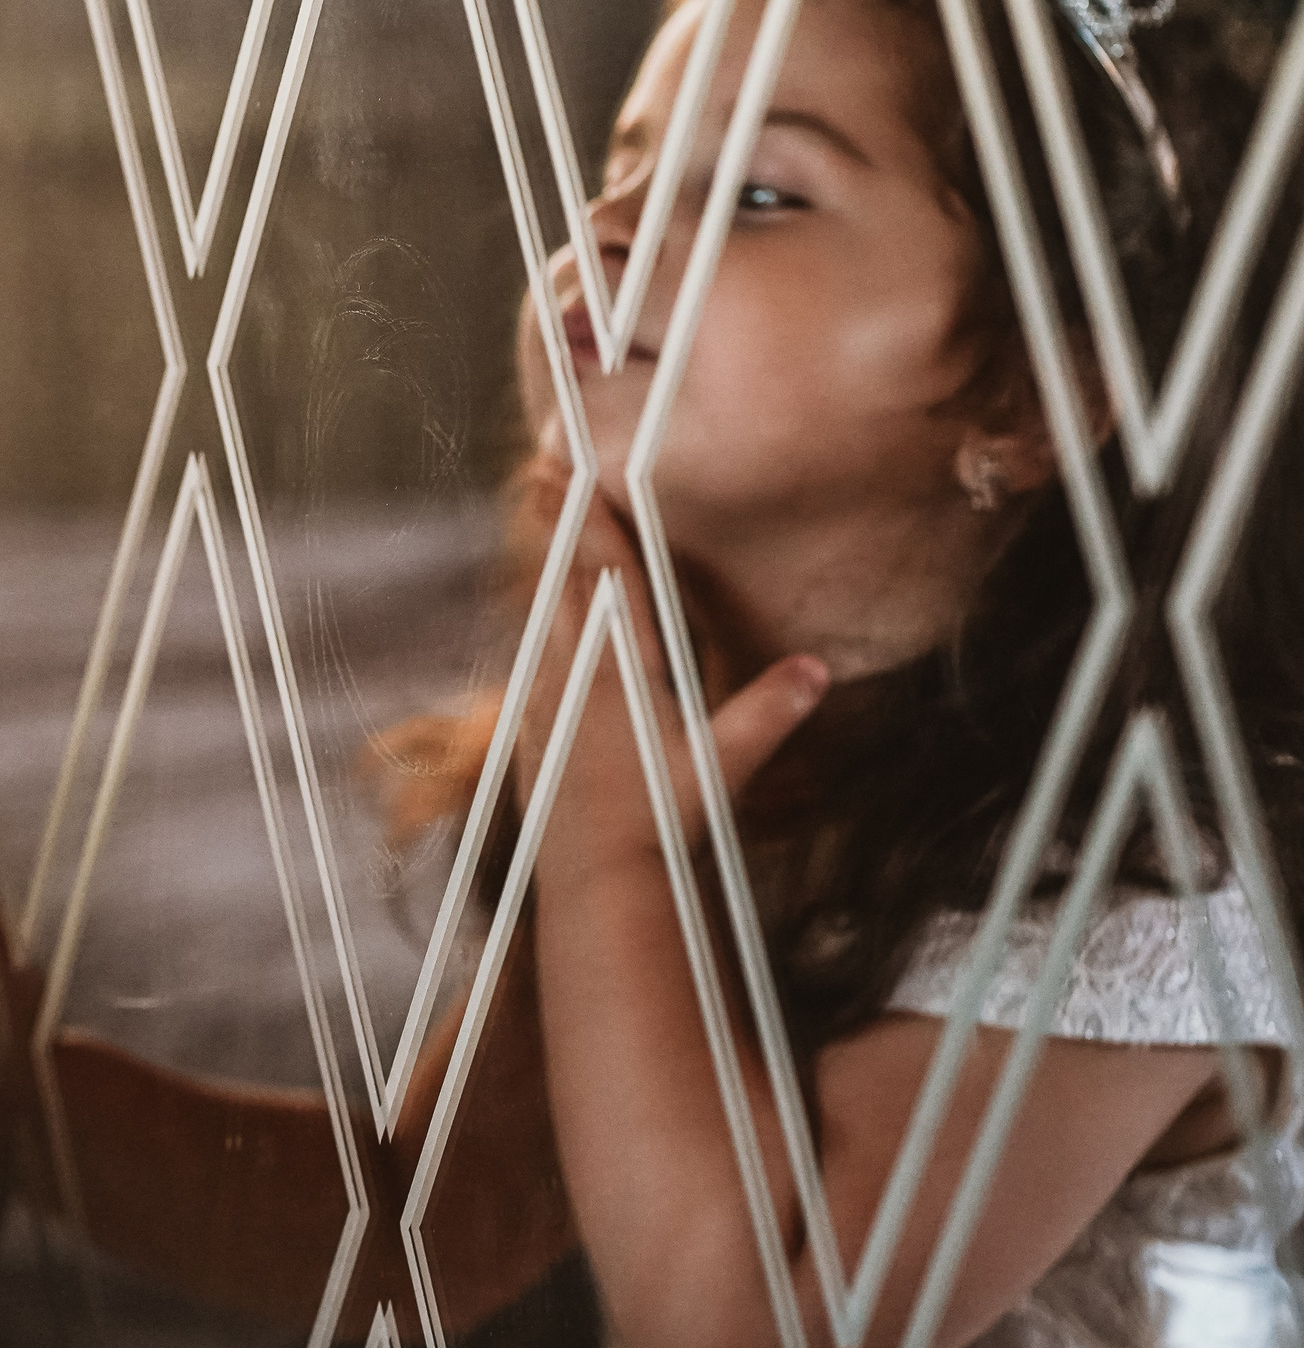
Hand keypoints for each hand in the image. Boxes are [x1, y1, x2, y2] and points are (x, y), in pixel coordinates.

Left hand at [515, 478, 827, 890]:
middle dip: (556, 525)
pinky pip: (533, 659)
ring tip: (539, 521)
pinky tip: (541, 617)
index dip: (594, 524)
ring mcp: (545, 699)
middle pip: (563, 582)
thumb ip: (769, 713)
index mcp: (622, 671)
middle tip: (541, 470)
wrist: (594, 878)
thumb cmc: (663, 823)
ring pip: (542, 615)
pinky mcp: (530, 726)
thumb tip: (818, 669)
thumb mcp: (725, 767)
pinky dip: (539, 623)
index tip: (575, 475)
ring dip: (546, 568)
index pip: (607, 580)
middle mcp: (576, 674)